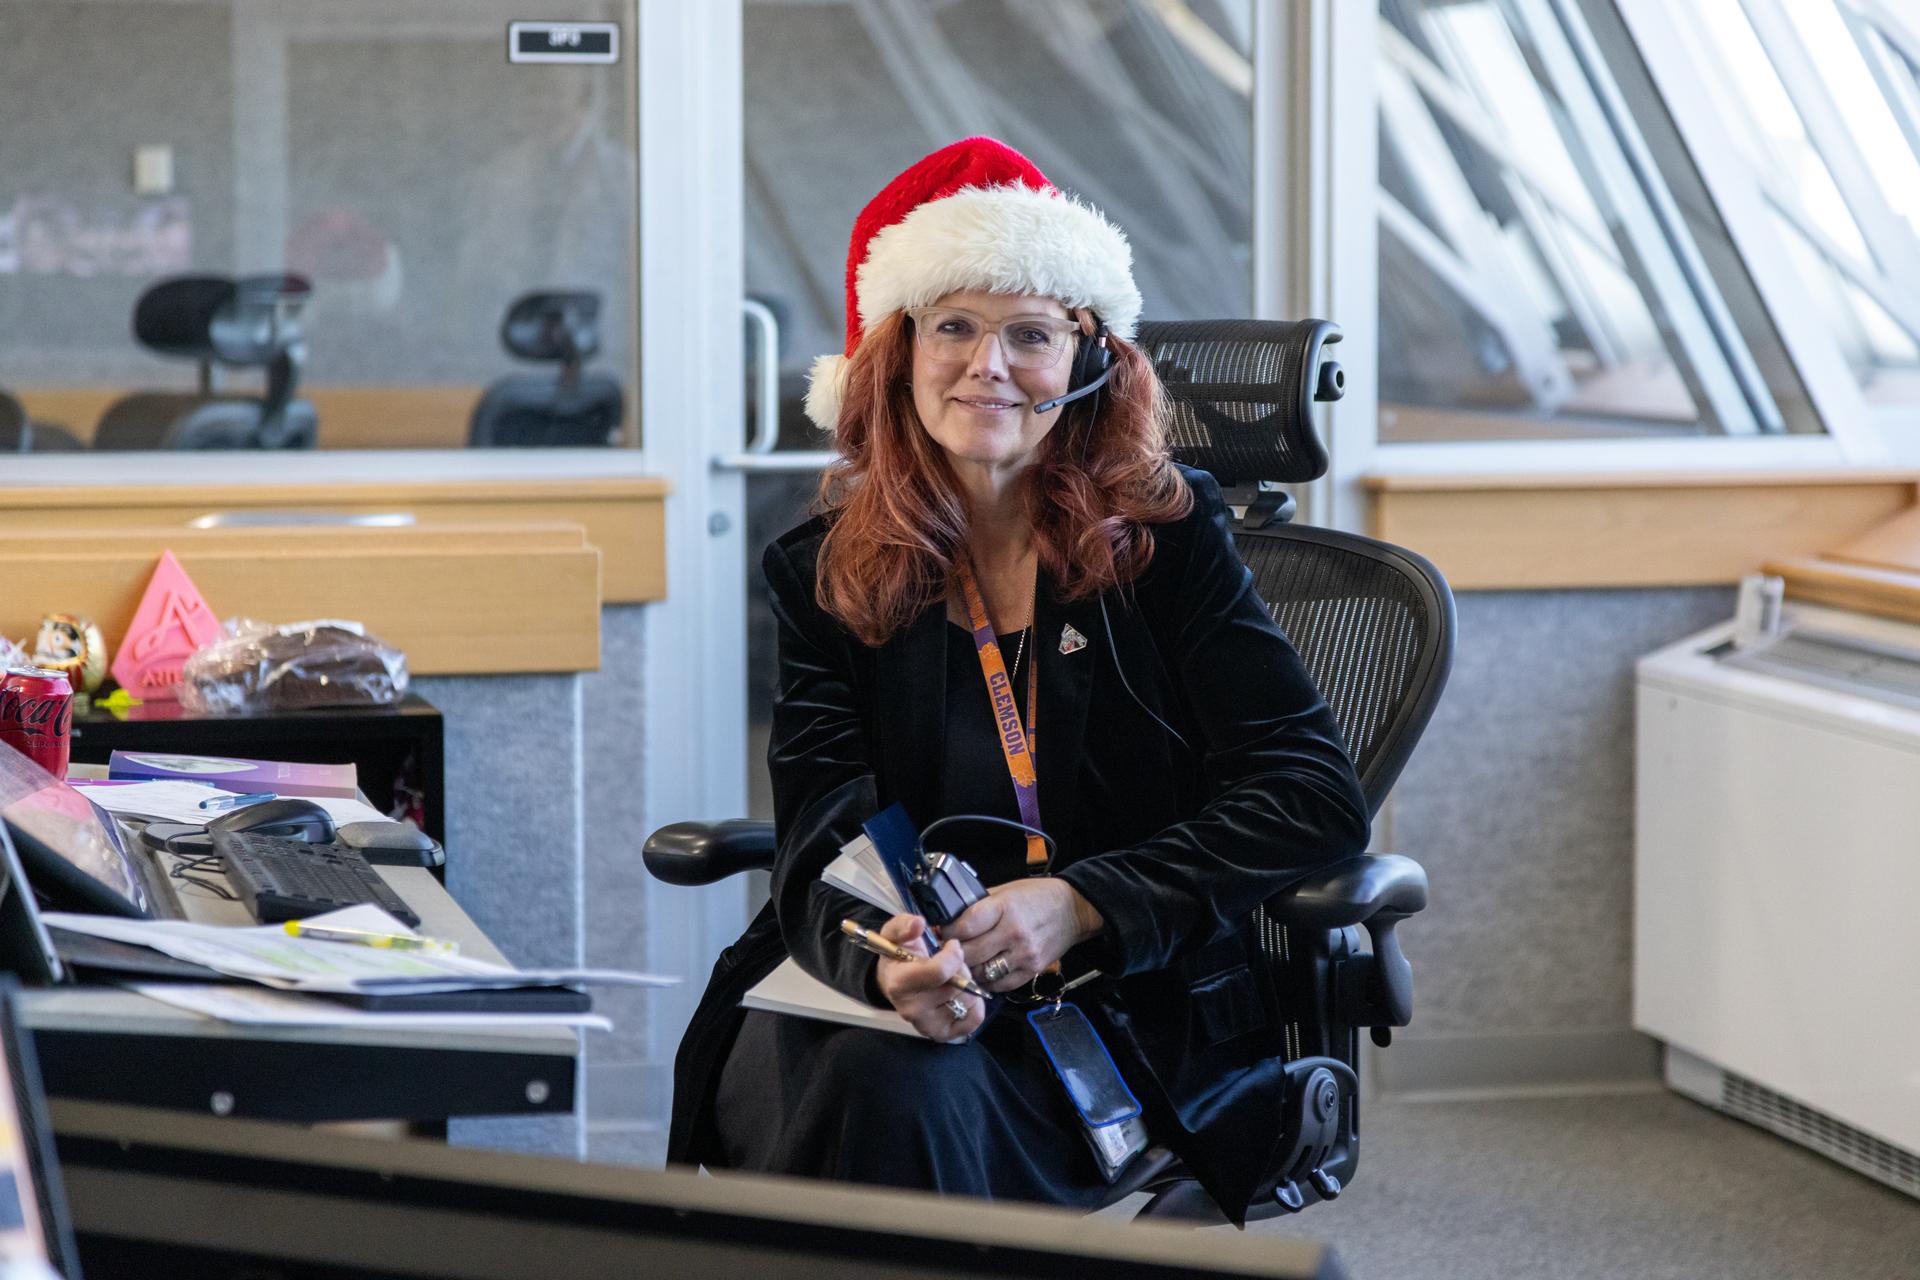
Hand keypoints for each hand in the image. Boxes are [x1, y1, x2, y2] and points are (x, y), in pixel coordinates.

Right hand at [873, 913, 984, 1040]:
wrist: (894, 982)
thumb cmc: (899, 955)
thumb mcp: (894, 933)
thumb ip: (904, 925)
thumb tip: (918, 923)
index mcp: (900, 984)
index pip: (940, 972)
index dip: (953, 954)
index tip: (951, 945)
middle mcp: (912, 1010)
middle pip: (957, 986)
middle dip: (960, 968)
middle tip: (951, 963)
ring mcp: (926, 1025)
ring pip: (968, 1001)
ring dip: (967, 985)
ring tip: (954, 978)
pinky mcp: (941, 1035)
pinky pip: (973, 1020)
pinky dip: (974, 1005)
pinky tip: (960, 994)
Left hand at [944, 879, 1103, 993]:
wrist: (1073, 909)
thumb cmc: (1037, 897)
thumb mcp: (1005, 891)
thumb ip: (979, 905)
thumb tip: (948, 919)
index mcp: (1005, 907)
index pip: (965, 926)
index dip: (947, 932)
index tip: (940, 933)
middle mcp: (1014, 932)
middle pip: (970, 953)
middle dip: (953, 954)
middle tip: (945, 952)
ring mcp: (1024, 954)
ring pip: (982, 972)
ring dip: (969, 970)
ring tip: (964, 963)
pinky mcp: (1031, 970)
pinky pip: (1000, 984)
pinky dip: (987, 980)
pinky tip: (983, 971)